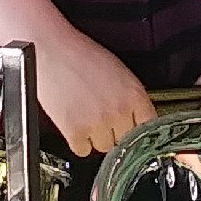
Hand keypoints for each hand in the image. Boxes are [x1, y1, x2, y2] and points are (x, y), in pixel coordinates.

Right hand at [36, 26, 155, 157]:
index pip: (149, 127)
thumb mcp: (118, 71)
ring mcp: (98, 123)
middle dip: (116, 132)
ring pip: (105, 147)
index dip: (138, 129)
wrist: (52, 50)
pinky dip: (78, 141)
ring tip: (86, 117)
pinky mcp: (76, 132)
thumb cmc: (81, 54)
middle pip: (126, 141)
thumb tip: (135, 116)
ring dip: (96, 137)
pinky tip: (75, 124)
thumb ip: (130, 97)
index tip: (133, 131)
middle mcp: (119, 111)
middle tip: (103, 118)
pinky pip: (83, 150)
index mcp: (134, 94)